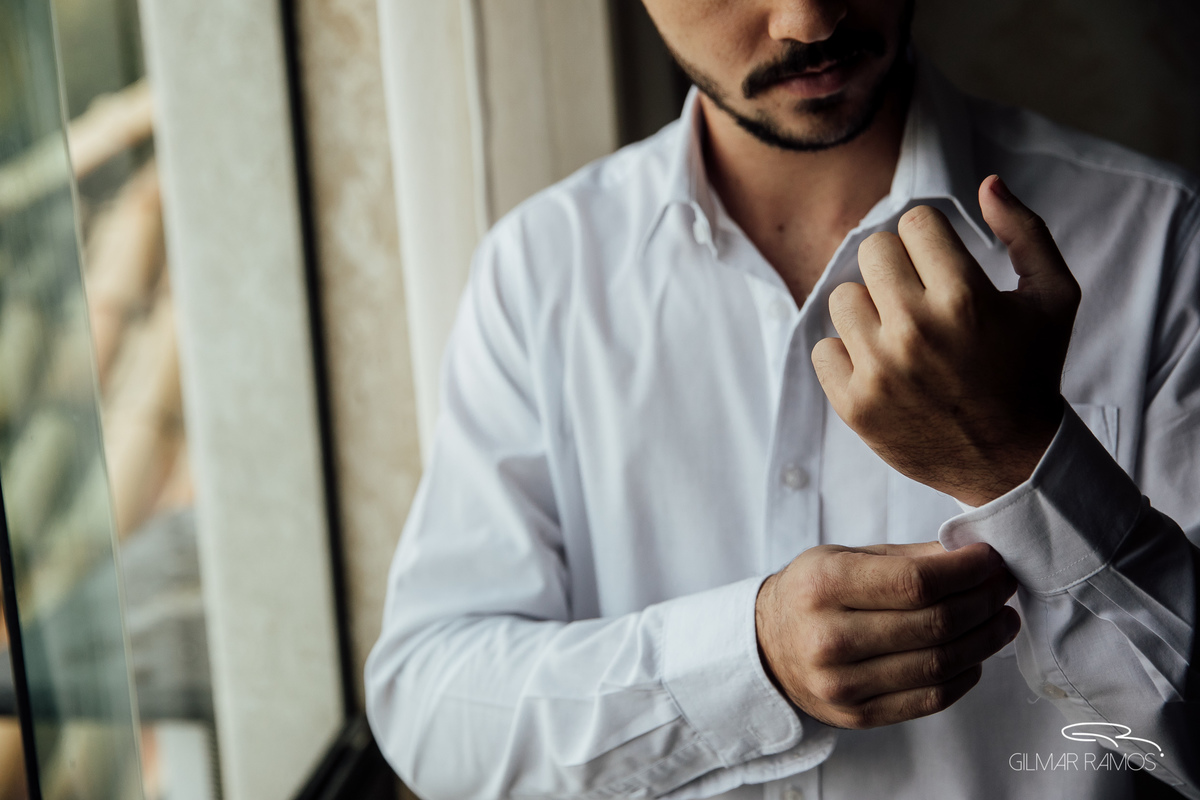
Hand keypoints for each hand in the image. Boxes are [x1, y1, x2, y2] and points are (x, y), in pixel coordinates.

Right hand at [755, 541, 1018, 728]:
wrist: (767, 645)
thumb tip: (975, 557)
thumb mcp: (846, 558)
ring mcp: (842, 685)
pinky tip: (975, 654)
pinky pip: (931, 699)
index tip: (991, 560)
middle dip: (983, 601)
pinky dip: (965, 675)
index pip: (915, 582)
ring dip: (984, 639)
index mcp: (823, 586)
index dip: (966, 571)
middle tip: (1004, 585)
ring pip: (940, 664)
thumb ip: (909, 559)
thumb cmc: (813, 592)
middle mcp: (828, 638)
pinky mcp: (858, 716)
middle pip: (934, 624)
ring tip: (1001, 618)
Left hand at [812, 176, 1080, 505]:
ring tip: (902, 335)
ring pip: (842, 297)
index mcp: (964, 297)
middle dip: (898, 268)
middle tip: (921, 298)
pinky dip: (847, 356)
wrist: (1010, 460)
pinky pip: (823, 349)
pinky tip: (883, 368)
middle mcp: (916, 330)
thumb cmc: (1031, 370)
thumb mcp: (1053, 297)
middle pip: (872, 251)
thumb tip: (986, 184)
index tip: (945, 267)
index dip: (932, 241)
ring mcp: (879, 370)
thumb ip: (1026, 231)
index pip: (914, 222)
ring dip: (870, 311)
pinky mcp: (853, 404)